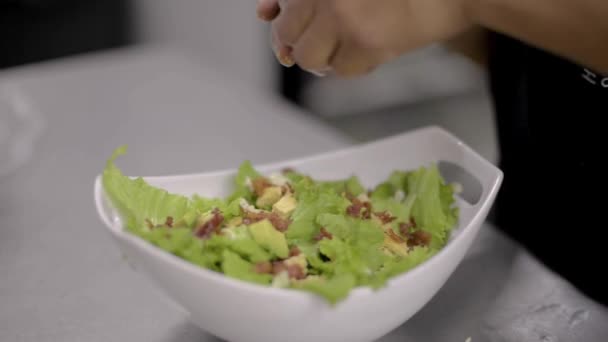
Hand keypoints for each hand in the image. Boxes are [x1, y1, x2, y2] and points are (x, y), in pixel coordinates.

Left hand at [257, 0, 472, 76]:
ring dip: (324, 58)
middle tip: (320, 41)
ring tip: (346, 46)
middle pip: (286, 34)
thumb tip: (267, 12)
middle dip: (300, 42)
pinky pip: (341, 71)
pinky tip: (370, 49)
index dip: (278, 17)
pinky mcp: (366, 44)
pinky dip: (353, 66)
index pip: (282, 3)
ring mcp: (345, 17)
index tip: (275, 21)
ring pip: (308, 58)